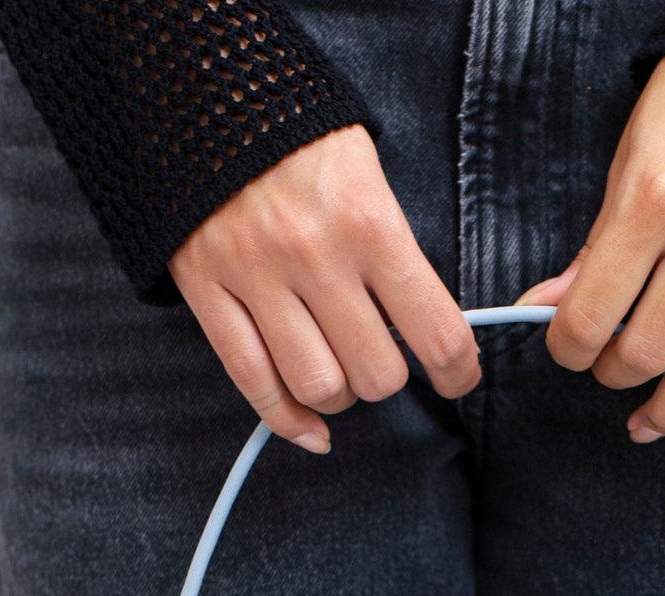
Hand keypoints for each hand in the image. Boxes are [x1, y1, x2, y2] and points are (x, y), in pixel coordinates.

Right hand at [169, 125, 480, 453]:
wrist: (207, 96)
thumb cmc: (305, 146)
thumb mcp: (370, 179)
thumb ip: (396, 255)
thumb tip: (427, 336)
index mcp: (369, 224)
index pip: (437, 333)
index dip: (458, 373)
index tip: (457, 379)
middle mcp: (314, 257)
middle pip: (376, 375)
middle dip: (389, 380)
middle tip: (383, 359)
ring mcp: (255, 278)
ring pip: (319, 388)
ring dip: (340, 397)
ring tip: (340, 373)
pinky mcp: (207, 292)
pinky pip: (253, 384)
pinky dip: (288, 421)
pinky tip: (312, 430)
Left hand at [514, 56, 664, 450]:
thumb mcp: (628, 164)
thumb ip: (594, 248)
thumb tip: (548, 308)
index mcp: (653, 200)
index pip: (596, 313)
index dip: (570, 348)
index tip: (567, 350)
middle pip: (651, 348)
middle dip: (616, 375)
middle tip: (607, 371)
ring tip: (645, 422)